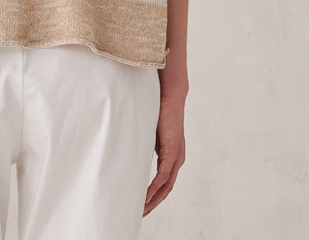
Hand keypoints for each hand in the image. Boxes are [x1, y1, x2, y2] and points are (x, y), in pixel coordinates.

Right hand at [143, 92, 185, 215]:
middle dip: (153, 202)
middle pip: (166, 188)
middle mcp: (177, 159)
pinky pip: (163, 177)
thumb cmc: (160, 109)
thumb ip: (146, 143)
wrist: (171, 94)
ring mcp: (176, 156)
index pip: (164, 180)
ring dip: (154, 199)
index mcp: (172, 154)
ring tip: (142, 209)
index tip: (142, 202)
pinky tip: (146, 197)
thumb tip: (132, 148)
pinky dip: (154, 188)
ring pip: (166, 186)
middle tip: (141, 213)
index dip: (154, 193)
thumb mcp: (150, 131)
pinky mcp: (173, 152)